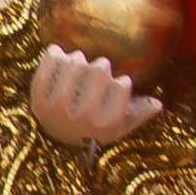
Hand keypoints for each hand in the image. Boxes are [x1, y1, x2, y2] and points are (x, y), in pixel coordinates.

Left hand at [28, 42, 163, 153]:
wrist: (55, 139)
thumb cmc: (93, 129)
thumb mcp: (120, 127)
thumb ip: (139, 115)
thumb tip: (158, 104)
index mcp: (104, 124)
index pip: (121, 86)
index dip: (121, 81)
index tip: (118, 82)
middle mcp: (81, 117)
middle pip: (99, 71)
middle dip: (101, 66)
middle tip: (99, 67)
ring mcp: (56, 108)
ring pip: (75, 64)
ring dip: (78, 59)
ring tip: (79, 62)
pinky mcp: (37, 98)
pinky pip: (50, 64)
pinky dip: (55, 55)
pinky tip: (60, 55)